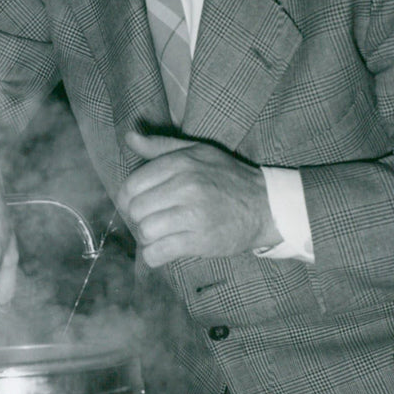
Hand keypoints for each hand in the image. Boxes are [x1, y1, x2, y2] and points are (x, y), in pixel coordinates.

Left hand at [117, 131, 280, 266]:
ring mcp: (193, 215)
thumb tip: (129, 137)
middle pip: (136, 210)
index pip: (132, 185)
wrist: (265, 206)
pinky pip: (158, 253)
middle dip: (139, 218)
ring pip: (145, 232)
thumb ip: (160, 146)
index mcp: (180, 163)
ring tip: (160, 233)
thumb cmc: (226, 176)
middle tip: (152, 219)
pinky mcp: (200, 241)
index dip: (128, 199)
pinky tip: (164, 248)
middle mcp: (186, 187)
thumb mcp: (196, 152)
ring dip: (147, 237)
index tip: (138, 204)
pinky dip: (154, 255)